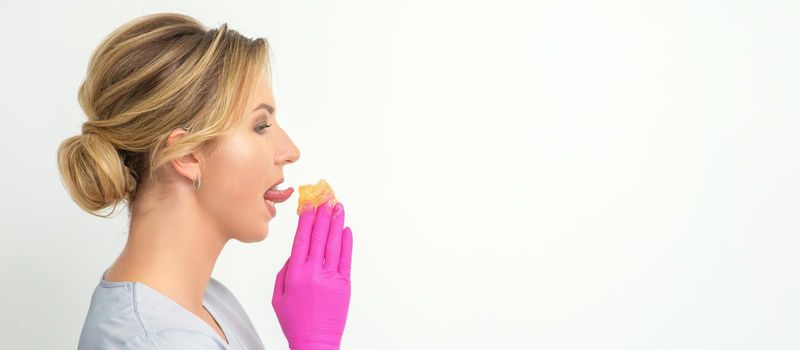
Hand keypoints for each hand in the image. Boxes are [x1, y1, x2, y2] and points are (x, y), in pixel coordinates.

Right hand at [272, 200, 352, 349]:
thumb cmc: (295, 321)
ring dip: (336, 222)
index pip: (301, 238)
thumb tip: (295, 253)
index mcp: (295, 273)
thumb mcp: (278, 295)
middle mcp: (313, 271)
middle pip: (319, 236)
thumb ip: (285, 271)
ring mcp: (330, 276)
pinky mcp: (344, 283)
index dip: (306, 220)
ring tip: (338, 207)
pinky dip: (347, 242)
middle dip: (322, 215)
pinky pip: (346, 258)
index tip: (308, 205)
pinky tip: (346, 229)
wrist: (314, 341)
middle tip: (325, 198)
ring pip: (334, 243)